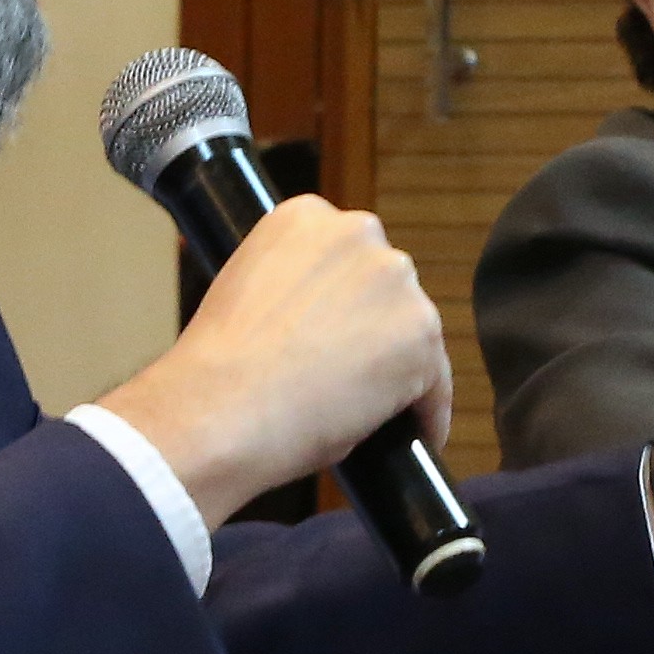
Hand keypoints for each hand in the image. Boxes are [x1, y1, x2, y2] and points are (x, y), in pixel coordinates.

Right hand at [96, 195, 454, 513]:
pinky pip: (435, 382)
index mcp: (305, 216)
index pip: (348, 255)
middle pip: (387, 286)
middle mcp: (358, 233)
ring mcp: (397, 282)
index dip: (344, 298)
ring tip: (372, 410)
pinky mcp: (421, 336)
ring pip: (414, 331)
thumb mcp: (245, 290)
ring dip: (401, 366)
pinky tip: (413, 437)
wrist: (219, 409)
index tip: (335, 332)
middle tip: (350, 374)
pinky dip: (426, 412)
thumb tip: (324, 322)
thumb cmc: (218, 367)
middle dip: (376, 326)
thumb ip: (293, 286)